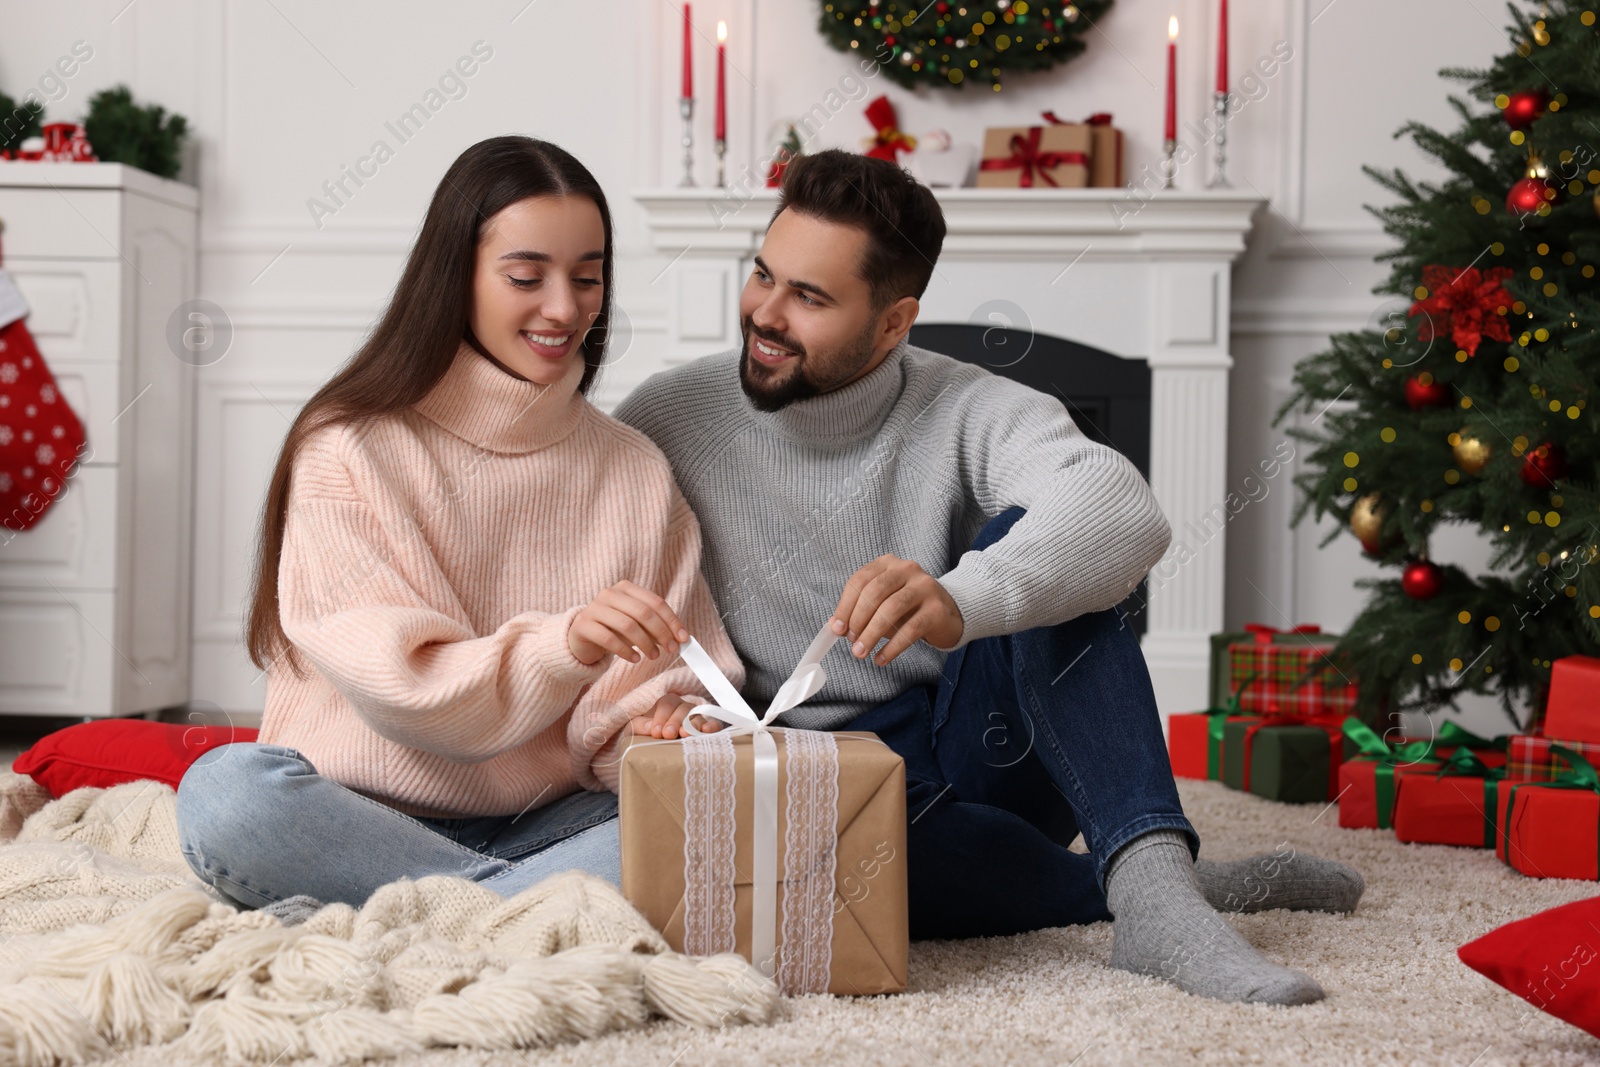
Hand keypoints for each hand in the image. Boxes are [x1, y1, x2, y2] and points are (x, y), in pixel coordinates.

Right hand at [568, 580, 690, 665]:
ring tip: (653, 656)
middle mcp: (609, 594)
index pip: (655, 602)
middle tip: (671, 649)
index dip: (671, 621)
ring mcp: (594, 608)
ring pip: (627, 625)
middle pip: (643, 612)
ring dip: (645, 643)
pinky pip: (609, 639)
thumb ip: (654, 627)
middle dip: (661, 632)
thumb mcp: (636, 625)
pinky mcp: (583, 625)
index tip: (683, 638)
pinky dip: (626, 651)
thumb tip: (679, 638)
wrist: (581, 637)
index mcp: (626, 588)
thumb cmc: (613, 629)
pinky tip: (635, 659)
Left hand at [630, 693, 723, 738]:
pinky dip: (712, 727)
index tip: (656, 732)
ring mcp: (696, 718)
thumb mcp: (636, 728)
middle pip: (683, 709)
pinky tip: (707, 731)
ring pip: (697, 716)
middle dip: (676, 721)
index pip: (666, 704)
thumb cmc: (647, 734)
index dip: (661, 717)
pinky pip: (713, 725)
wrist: (657, 747)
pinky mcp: (706, 729)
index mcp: (666, 703)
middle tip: (669, 734)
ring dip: (692, 725)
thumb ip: (640, 725)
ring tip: (686, 735)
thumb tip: (648, 726)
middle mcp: (683, 708)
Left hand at [830, 555, 962, 665]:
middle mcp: (907, 570)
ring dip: (872, 634)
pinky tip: (881, 659)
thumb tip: (836, 627)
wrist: (950, 613)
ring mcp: (925, 587)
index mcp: (888, 564)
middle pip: (874, 592)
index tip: (837, 629)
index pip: (860, 580)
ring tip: (861, 652)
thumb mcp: (883, 603)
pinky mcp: (937, 609)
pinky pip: (910, 629)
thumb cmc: (909, 609)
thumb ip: (861, 611)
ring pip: (891, 608)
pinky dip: (892, 647)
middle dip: (858, 619)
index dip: (845, 606)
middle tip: (852, 641)